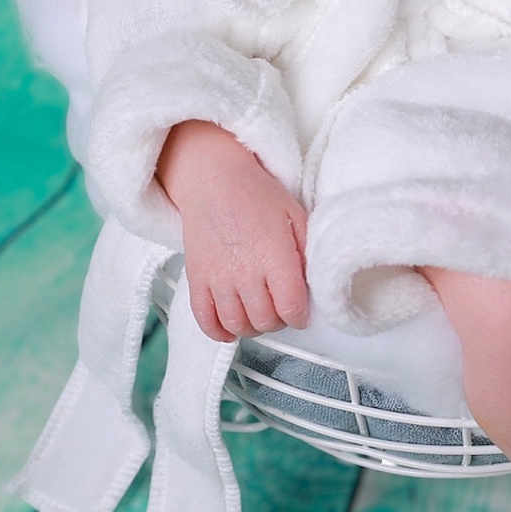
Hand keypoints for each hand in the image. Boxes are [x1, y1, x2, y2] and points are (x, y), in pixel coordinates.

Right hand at [156, 120, 310, 341]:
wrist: (213, 179)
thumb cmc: (257, 195)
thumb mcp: (295, 216)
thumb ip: (307, 253)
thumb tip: (314, 285)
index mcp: (274, 255)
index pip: (291, 308)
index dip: (300, 315)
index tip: (300, 309)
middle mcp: (245, 271)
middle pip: (266, 321)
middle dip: (278, 320)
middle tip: (280, 307)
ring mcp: (217, 278)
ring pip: (238, 325)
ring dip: (252, 326)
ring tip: (258, 314)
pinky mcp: (196, 279)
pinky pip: (206, 320)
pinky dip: (220, 332)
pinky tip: (231, 327)